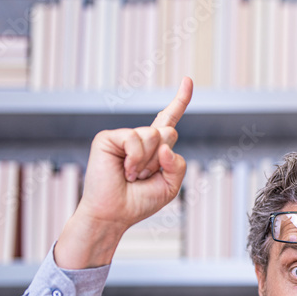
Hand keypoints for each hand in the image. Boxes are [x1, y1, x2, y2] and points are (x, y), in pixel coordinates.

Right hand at [55, 77, 192, 268]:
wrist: (113, 214)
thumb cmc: (139, 201)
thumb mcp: (170, 186)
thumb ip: (178, 165)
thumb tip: (164, 145)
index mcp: (155, 147)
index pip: (169, 119)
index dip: (180, 100)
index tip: (188, 80)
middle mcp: (140, 138)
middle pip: (169, 132)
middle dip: (162, 159)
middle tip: (143, 176)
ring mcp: (124, 136)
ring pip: (154, 135)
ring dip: (147, 162)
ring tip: (131, 175)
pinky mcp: (108, 137)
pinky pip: (135, 138)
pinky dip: (135, 158)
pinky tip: (123, 171)